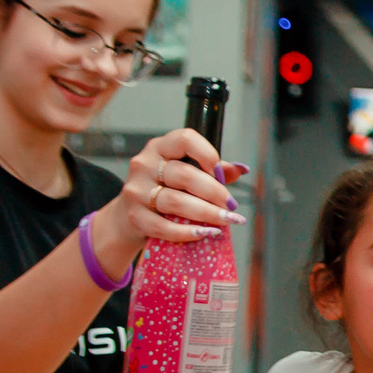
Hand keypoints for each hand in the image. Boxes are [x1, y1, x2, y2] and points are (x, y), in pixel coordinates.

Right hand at [98, 130, 246, 260]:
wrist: (129, 216)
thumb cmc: (165, 189)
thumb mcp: (185, 172)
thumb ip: (212, 170)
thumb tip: (243, 169)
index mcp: (160, 147)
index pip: (185, 140)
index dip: (208, 155)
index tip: (222, 174)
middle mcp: (144, 164)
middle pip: (184, 175)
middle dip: (214, 192)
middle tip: (232, 206)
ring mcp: (136, 191)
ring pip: (175, 201)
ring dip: (206, 213)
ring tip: (226, 221)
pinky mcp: (134, 217)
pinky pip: (164, 227)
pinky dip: (187, 232)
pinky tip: (205, 233)